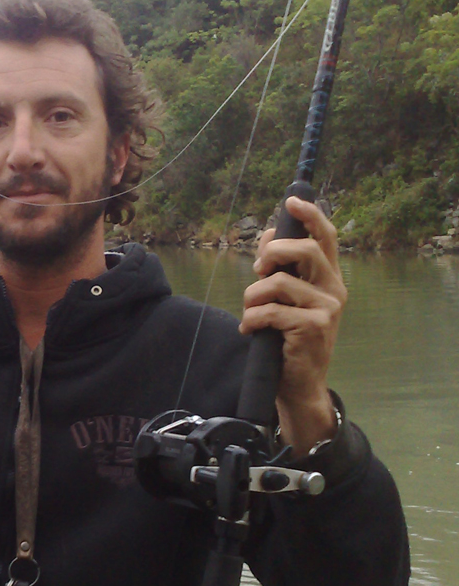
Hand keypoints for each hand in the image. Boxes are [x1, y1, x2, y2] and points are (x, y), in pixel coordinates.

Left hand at [239, 196, 347, 456]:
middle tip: (258, 271)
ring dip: (253, 297)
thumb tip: (267, 238)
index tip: (291, 201)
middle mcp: (334, 289)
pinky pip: (270, 311)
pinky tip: (250, 330)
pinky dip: (251, 319)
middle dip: (272, 253)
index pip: (326, 238)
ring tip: (251, 313)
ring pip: (278, 283)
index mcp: (329, 278)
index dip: (310, 216)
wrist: (299, 383)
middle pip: (305, 250)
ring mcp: (327, 309)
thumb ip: (280, 270)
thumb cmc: (288, 339)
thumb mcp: (286, 300)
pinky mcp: (313, 328)